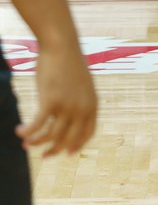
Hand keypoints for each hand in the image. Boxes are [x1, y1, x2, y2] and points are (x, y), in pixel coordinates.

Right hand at [16, 42, 96, 156]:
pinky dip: (27, 131)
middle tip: (44, 156)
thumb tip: (70, 115)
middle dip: (56, 150)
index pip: (88, 133)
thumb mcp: (81, 85)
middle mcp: (82, 108)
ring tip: (27, 144)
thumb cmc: (69, 64)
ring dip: (37, 142)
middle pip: (69, 139)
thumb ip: (79, 101)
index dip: (77, 145)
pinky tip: (19, 132)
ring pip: (51, 135)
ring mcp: (67, 106)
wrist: (62, 47)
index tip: (67, 154)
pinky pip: (37, 125)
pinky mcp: (50, 101)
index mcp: (92, 105)